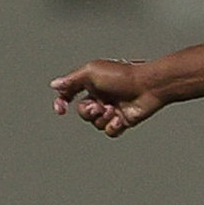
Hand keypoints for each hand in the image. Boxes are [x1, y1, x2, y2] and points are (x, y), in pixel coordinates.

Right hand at [50, 59, 164, 136]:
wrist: (148, 87)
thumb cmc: (123, 76)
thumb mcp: (91, 72)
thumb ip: (72, 80)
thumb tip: (54, 85)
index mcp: (91, 84)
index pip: (70, 95)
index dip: (62, 102)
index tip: (61, 109)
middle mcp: (101, 97)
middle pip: (83, 113)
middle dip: (88, 112)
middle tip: (99, 106)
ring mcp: (112, 110)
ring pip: (96, 123)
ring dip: (102, 118)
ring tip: (113, 109)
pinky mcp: (123, 121)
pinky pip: (110, 132)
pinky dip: (113, 127)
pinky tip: (120, 119)